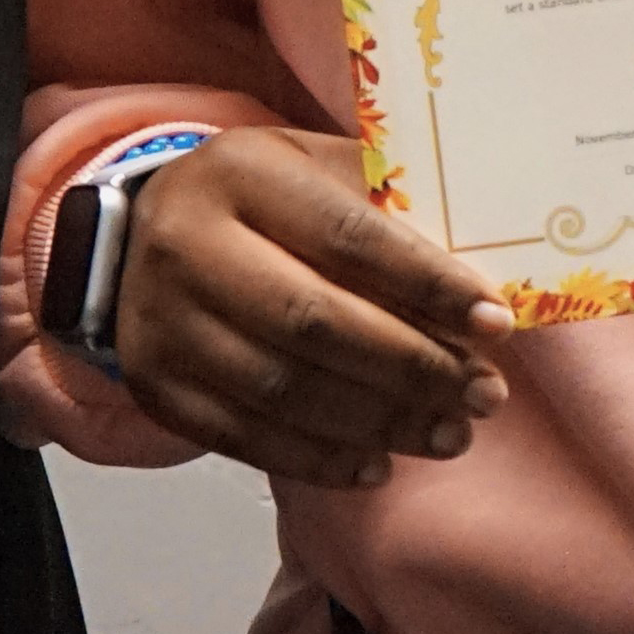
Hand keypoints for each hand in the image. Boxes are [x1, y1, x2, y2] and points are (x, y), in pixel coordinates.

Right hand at [106, 128, 510, 487]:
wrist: (137, 239)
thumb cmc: (258, 202)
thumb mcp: (314, 170)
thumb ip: (385, 208)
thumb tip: (478, 282)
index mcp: (242, 173)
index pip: (348, 234)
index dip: (428, 283)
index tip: (495, 322)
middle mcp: (189, 245)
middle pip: (315, 320)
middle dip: (413, 366)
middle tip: (484, 394)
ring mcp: (164, 323)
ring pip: (284, 388)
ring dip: (380, 421)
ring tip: (450, 432)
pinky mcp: (157, 387)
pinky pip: (246, 437)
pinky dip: (320, 459)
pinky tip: (378, 463)